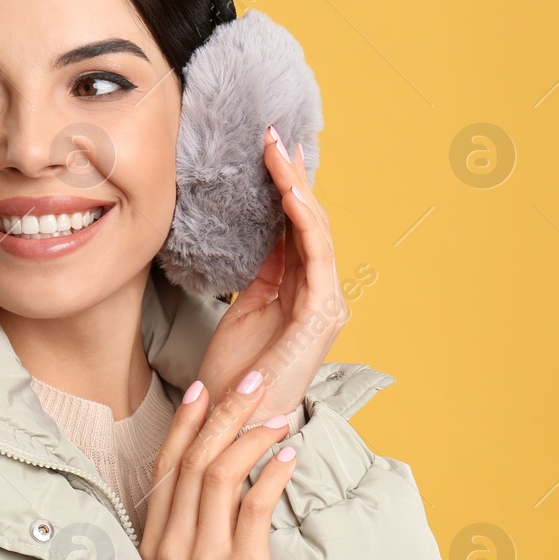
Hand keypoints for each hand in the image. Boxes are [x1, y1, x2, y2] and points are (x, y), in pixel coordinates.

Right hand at [139, 371, 297, 559]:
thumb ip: (192, 539)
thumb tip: (219, 493)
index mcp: (153, 545)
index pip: (166, 466)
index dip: (185, 422)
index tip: (204, 387)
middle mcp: (172, 545)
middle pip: (193, 458)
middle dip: (224, 410)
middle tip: (255, 378)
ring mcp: (203, 557)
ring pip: (219, 472)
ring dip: (252, 434)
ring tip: (282, 413)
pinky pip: (252, 504)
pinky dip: (271, 471)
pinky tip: (290, 454)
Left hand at [193, 127, 347, 424]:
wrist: (233, 426)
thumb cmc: (235, 377)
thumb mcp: (242, 310)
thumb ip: (259, 272)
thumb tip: (256, 229)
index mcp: (301, 292)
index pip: (296, 227)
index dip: (286, 185)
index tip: (271, 148)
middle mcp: (320, 294)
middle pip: (309, 221)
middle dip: (292, 175)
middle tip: (273, 133)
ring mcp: (325, 305)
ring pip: (315, 231)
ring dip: (296, 187)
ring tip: (277, 150)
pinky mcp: (320, 317)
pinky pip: (315, 257)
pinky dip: (303, 221)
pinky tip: (288, 192)